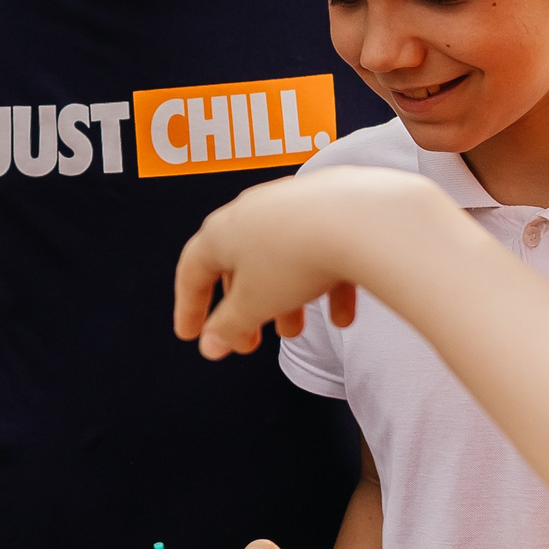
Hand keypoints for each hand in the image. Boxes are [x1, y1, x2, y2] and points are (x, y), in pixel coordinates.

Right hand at [174, 170, 453, 357]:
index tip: (192, 333)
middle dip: (245, 308)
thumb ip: (229, 327)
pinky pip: (319, 249)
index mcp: (221, 232)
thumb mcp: (255, 305)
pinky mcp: (329, 205)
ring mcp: (291, 206)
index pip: (192, 271)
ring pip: (280, 259)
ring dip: (284, 298)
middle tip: (249, 341)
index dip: (189, 308)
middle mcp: (251, 211)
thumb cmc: (297, 256)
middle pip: (239, 266)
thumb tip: (212, 343)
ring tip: (295, 331)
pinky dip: (325, 283)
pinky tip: (342, 316)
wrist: (359, 219)